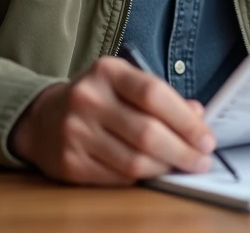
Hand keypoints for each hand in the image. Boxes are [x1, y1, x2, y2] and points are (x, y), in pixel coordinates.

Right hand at [9, 56, 215, 184]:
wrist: (42, 118)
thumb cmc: (98, 99)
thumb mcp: (126, 84)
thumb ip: (162, 97)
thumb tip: (198, 115)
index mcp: (107, 72)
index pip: (154, 94)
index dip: (186, 120)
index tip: (206, 138)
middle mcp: (88, 99)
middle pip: (147, 133)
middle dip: (183, 152)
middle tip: (202, 160)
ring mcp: (75, 132)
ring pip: (134, 161)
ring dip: (165, 168)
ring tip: (182, 168)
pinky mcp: (69, 163)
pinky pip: (117, 177)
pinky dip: (141, 177)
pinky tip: (152, 172)